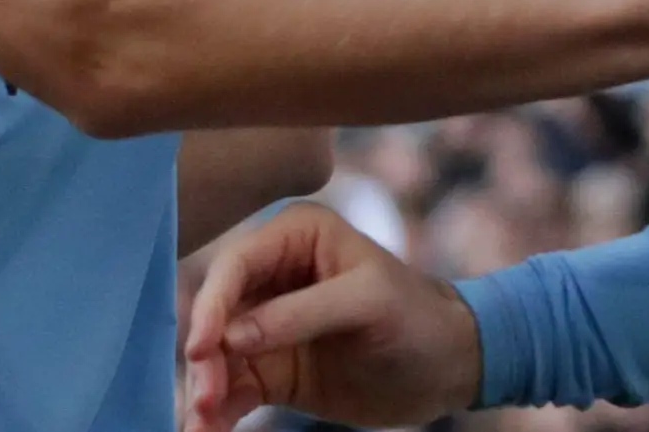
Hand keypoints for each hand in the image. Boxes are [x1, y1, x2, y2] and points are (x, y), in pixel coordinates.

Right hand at [179, 201, 477, 431]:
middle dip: (203, 357)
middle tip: (204, 398)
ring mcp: (268, 326)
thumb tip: (231, 337)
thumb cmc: (417, 317)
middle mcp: (272, 276)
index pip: (236, 265)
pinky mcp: (272, 370)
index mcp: (296, 237)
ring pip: (217, 357)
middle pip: (216, 314)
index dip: (211, 306)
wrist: (448, 367)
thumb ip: (300, 314)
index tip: (200, 350)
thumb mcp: (367, 303)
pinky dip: (217, 411)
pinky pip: (232, 389)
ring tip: (199, 426)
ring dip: (203, 391)